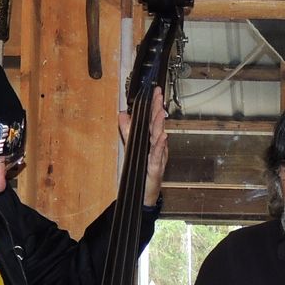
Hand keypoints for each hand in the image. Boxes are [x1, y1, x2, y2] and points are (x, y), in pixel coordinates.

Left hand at [118, 87, 167, 206]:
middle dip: (158, 110)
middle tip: (159, 97)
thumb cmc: (141, 170)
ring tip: (160, 112)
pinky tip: (163, 137)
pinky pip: (158, 155)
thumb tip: (122, 113)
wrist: (144, 193)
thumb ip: (127, 130)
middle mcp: (156, 146)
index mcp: (150, 139)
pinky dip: (161, 146)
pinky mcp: (156, 167)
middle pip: (157, 125)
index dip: (153, 105)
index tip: (155, 92)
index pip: (152, 119)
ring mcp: (157, 156)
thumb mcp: (132, 147)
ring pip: (159, 138)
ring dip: (160, 125)